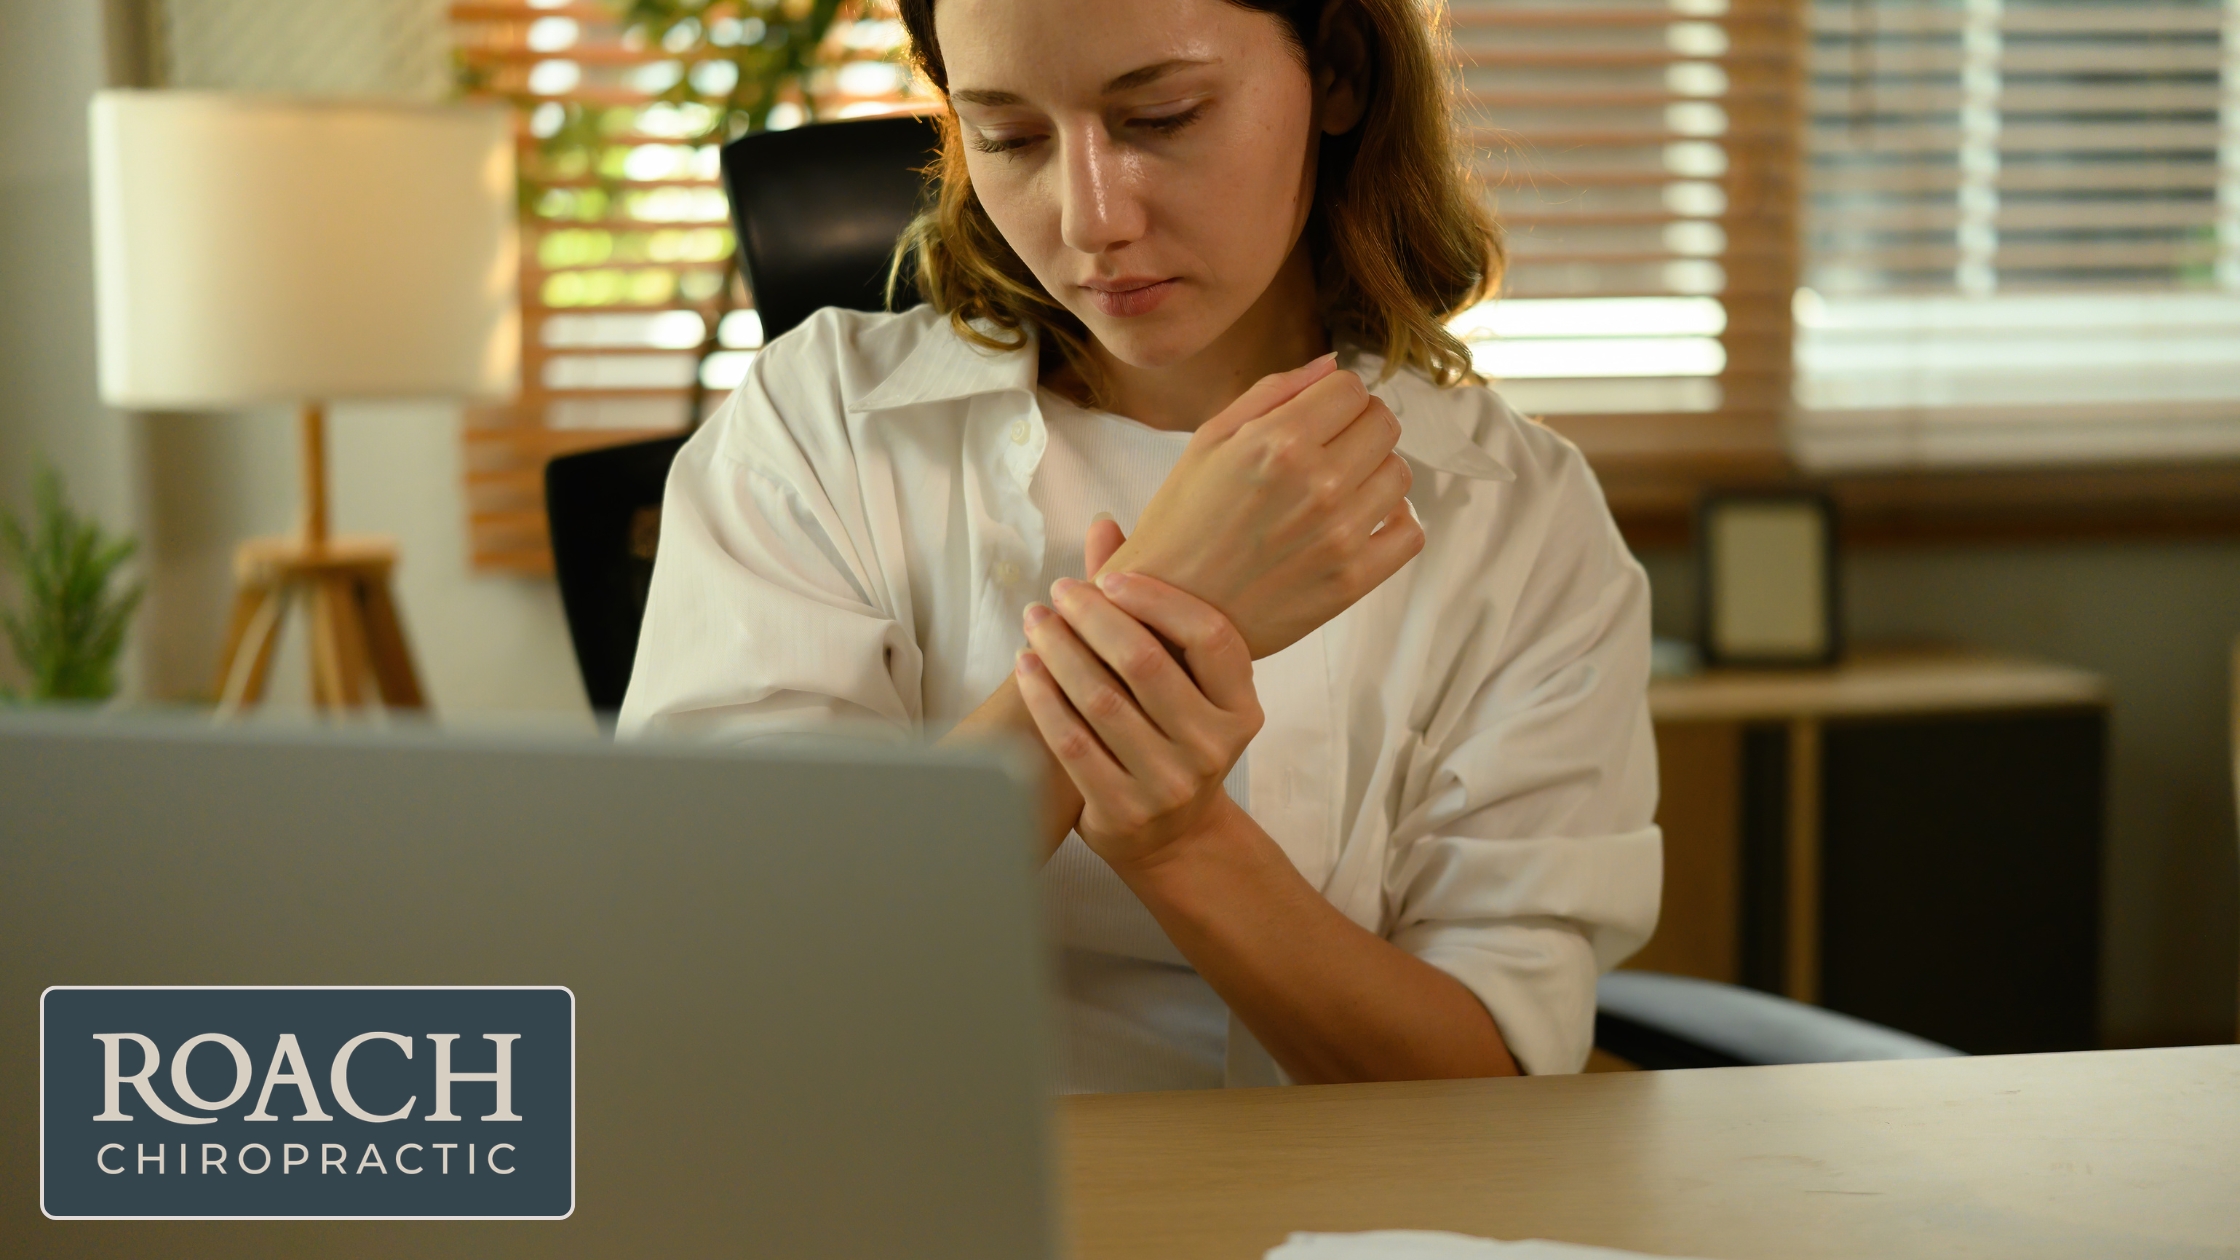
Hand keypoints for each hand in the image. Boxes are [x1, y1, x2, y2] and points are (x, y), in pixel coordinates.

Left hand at [1015, 568, 1262, 871]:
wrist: (1173, 838)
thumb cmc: (1176, 739)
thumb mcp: (1186, 684)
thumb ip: (1150, 609)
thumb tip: (1105, 525)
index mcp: (1241, 708)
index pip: (1209, 635)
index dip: (1156, 598)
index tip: (1109, 576)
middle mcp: (1214, 747)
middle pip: (1146, 662)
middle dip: (1093, 616)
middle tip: (1057, 592)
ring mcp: (1170, 783)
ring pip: (1101, 700)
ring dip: (1059, 650)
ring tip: (1033, 620)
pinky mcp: (1124, 810)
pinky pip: (1072, 742)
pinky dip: (1043, 698)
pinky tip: (1025, 666)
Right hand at [1098, 354, 1424, 658]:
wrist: (1166, 614)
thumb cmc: (1179, 525)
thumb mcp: (1207, 441)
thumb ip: (1272, 393)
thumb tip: (1332, 364)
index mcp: (1278, 442)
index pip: (1351, 388)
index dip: (1335, 397)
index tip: (1319, 416)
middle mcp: (1316, 485)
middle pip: (1383, 425)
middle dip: (1358, 428)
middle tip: (1328, 451)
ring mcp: (1339, 535)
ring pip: (1399, 474)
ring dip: (1374, 473)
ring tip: (1337, 490)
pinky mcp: (1351, 581)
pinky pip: (1410, 532)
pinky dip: (1395, 522)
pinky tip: (1361, 522)